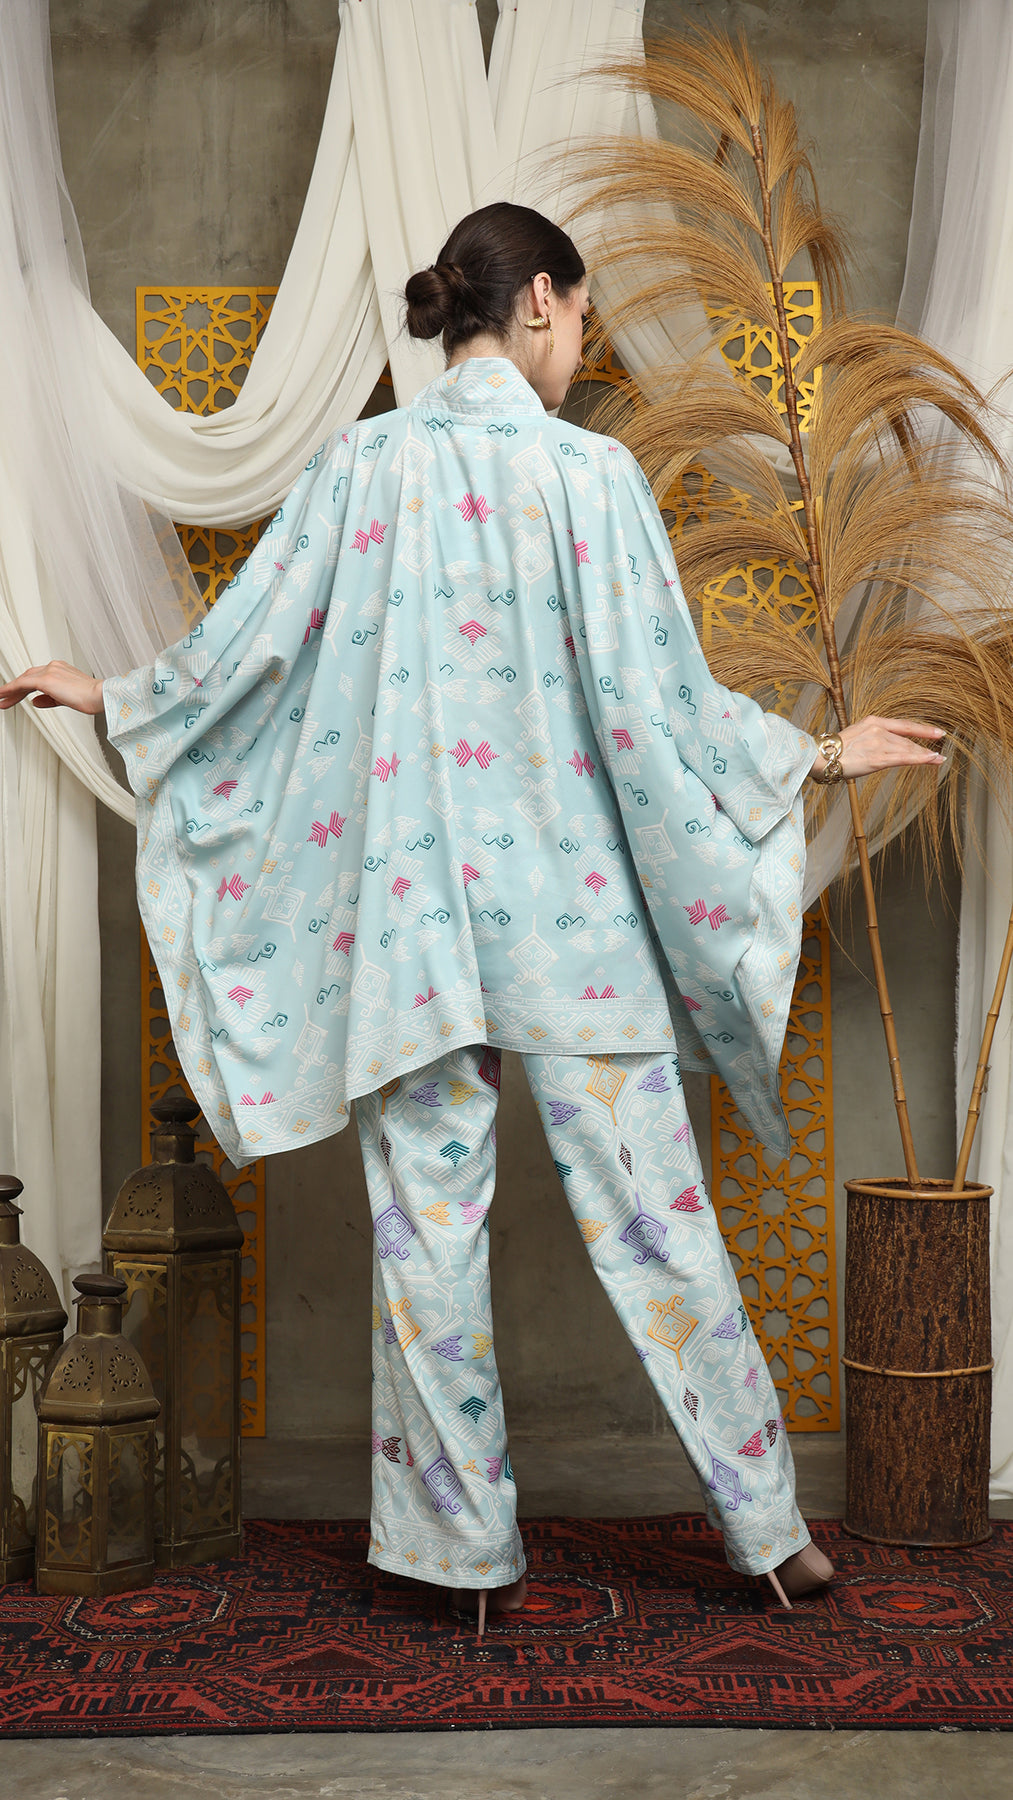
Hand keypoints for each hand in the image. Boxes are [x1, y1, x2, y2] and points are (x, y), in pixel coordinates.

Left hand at [0, 661, 103, 714]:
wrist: (100, 696)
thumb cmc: (91, 698)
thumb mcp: (66, 699)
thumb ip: (49, 699)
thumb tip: (35, 701)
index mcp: (60, 669)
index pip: (37, 676)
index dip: (24, 687)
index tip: (16, 695)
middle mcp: (53, 667)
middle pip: (27, 677)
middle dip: (14, 689)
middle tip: (4, 699)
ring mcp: (49, 671)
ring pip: (23, 680)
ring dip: (10, 691)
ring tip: (1, 700)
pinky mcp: (46, 679)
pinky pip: (22, 684)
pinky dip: (10, 689)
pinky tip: (2, 695)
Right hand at [810, 716, 945, 782]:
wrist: (820, 756)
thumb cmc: (834, 751)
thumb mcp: (856, 736)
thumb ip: (873, 739)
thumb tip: (884, 748)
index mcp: (873, 722)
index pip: (904, 725)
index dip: (922, 729)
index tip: (937, 732)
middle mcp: (878, 729)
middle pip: (907, 740)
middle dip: (924, 747)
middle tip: (938, 754)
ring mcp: (879, 743)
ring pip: (908, 750)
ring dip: (925, 755)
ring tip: (938, 760)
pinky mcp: (878, 758)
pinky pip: (905, 758)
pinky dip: (921, 758)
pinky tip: (932, 758)